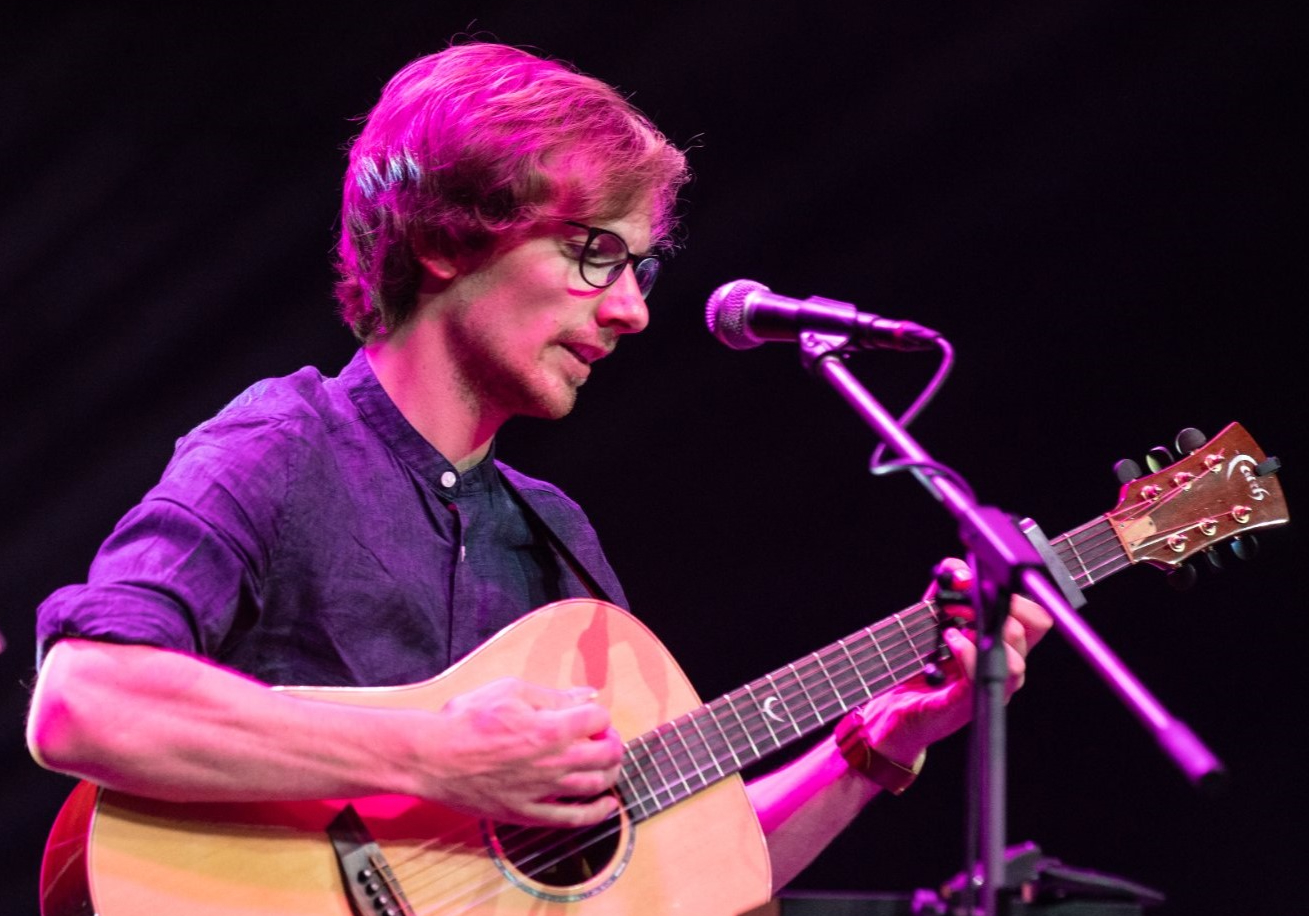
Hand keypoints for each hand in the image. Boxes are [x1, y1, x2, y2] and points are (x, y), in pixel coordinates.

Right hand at [418, 678, 622, 826]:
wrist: (432, 757)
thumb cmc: (466, 719)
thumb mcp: (510, 691)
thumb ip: (552, 695)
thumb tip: (586, 695)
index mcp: (551, 728)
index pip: (597, 718)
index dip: (598, 714)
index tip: (590, 716)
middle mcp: (554, 762)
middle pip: (606, 754)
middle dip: (613, 743)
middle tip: (605, 739)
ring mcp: (542, 791)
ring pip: (595, 786)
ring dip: (610, 773)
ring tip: (607, 765)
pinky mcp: (528, 813)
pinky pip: (571, 819)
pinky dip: (596, 813)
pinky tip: (607, 807)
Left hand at [850, 558, 1052, 766]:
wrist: (896, 706)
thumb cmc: (921, 661)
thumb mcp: (934, 614)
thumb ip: (947, 586)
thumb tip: (957, 567)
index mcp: (1005, 644)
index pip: (1036, 616)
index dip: (1015, 592)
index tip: (981, 580)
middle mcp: (1006, 666)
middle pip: (1036, 629)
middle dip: (1003, 604)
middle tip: (963, 598)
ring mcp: (990, 686)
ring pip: (1018, 658)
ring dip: (985, 628)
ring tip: (952, 623)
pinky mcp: (967, 704)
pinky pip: (982, 676)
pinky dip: (968, 652)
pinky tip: (951, 639)